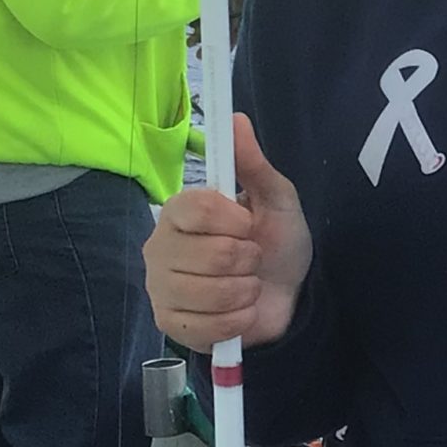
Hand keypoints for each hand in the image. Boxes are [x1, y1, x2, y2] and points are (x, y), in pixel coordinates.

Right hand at [144, 113, 313, 347]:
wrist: (287, 297)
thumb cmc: (276, 243)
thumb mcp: (276, 200)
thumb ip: (253, 164)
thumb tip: (236, 120)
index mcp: (179, 210)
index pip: (196, 208)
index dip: (233, 220)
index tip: (249, 224)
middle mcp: (159, 247)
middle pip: (209, 254)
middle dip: (247, 260)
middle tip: (250, 259)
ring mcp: (160, 288)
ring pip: (211, 292)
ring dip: (246, 291)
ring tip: (247, 285)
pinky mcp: (169, 325)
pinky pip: (207, 326)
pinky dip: (237, 320)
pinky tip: (239, 312)